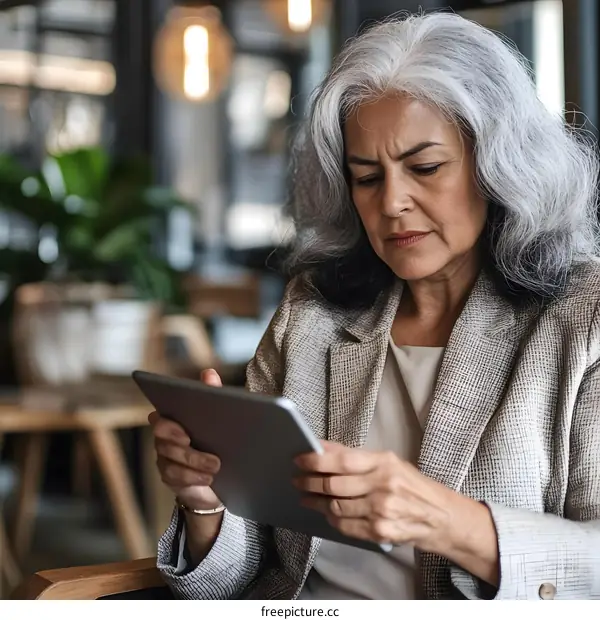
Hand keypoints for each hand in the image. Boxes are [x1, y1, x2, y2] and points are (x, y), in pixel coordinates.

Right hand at [149, 368, 222, 510]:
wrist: (223, 472)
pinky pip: (175, 478)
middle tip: (201, 449)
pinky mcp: (171, 478)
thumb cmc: (216, 437)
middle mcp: (164, 439)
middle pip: (164, 442)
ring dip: (194, 464)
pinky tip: (208, 478)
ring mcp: (165, 459)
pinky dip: (193, 478)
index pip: (160, 419)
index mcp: (173, 419)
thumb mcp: (218, 415)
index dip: (169, 426)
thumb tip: (209, 373)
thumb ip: (212, 393)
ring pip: (171, 461)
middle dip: (184, 447)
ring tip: (216, 466)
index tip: (185, 433)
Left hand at [293, 441, 454, 551]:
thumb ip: (356, 457)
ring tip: (306, 497)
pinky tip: (325, 513)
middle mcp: (383, 486)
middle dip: (310, 482)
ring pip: (336, 507)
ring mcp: (382, 511)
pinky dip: (331, 519)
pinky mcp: (380, 532)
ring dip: (316, 502)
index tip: (300, 458)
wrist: (442, 517)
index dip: (316, 460)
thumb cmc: (412, 486)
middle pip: (334, 485)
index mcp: (385, 463)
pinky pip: (345, 526)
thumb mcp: (389, 463)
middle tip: (297, 480)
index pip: (342, 460)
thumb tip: (323, 448)